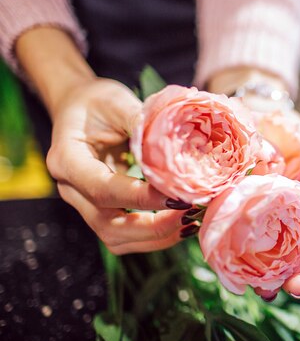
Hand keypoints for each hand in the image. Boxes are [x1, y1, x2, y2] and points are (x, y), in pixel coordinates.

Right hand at [16, 27, 185, 254]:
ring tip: (191, 221)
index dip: (141, 198)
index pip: (103, 189)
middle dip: (153, 227)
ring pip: (117, 238)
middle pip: (108, 225)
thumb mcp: (117, 101)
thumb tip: (175, 147)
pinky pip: (126, 235)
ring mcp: (84, 204)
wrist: (80, 106)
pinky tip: (181, 224)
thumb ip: (142, 123)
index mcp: (67, 159)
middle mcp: (71, 189)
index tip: (178, 196)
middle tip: (190, 213)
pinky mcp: (101, 211)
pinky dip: (154, 236)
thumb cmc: (97, 102)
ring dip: (157, 237)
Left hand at [209, 67, 299, 299]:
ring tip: (269, 290)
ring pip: (260, 259)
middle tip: (299, 288)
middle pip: (294, 261)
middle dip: (299, 278)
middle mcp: (281, 225)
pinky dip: (229, 259)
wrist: (249, 109)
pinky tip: (235, 273)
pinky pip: (226, 240)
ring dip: (266, 277)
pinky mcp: (223, 215)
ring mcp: (251, 223)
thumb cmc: (289, 130)